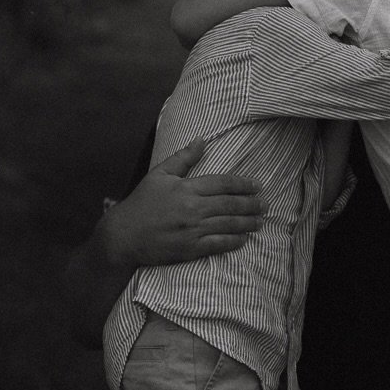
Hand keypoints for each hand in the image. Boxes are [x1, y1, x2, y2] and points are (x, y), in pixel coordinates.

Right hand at [104, 139, 263, 265]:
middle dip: (252, 204)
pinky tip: (244, 238)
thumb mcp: (159, 175)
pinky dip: (234, 241)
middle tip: (265, 204)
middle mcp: (193, 208)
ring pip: (229, 224)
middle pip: (231, 204)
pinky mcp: (191, 249)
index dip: (244, 184)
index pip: (223, 183)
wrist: (123, 236)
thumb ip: (183, 158)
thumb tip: (202, 140)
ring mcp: (193, 230)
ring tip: (260, 220)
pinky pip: (219, 244)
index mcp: (186, 188)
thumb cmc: (141, 203)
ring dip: (248, 222)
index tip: (257, 185)